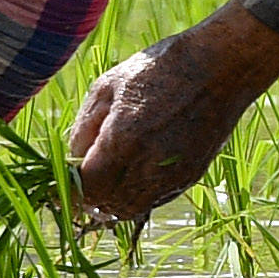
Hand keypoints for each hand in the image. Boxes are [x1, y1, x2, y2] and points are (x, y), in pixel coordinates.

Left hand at [68, 0, 278, 222]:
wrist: (221, 67)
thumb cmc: (160, 68)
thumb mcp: (109, 85)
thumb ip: (84, 127)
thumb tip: (71, 159)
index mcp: (122, 139)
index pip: (84, 187)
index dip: (67, 191)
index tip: (57, 185)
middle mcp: (147, 165)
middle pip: (104, 205)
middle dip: (86, 198)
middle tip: (78, 183)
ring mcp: (171, 175)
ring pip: (129, 210)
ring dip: (110, 202)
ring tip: (102, 182)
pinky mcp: (188, 177)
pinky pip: (152, 201)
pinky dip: (134, 196)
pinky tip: (130, 175)